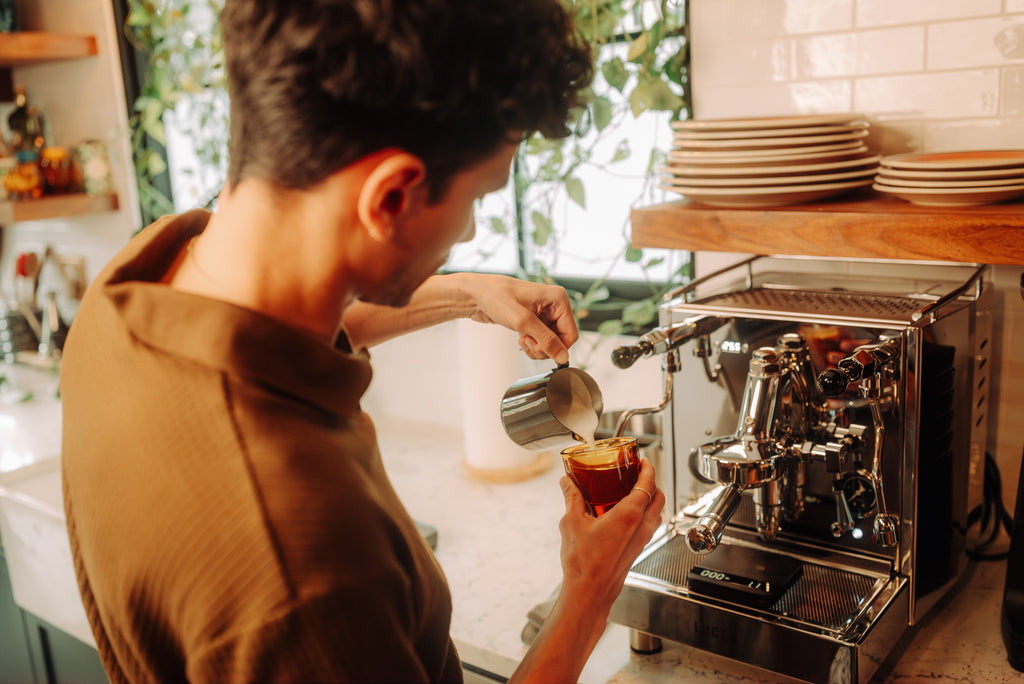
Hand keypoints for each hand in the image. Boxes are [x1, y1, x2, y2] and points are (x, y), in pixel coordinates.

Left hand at [463, 273, 577, 364]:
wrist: (475, 294)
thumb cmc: (496, 297)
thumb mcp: (523, 321)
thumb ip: (546, 340)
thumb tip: (562, 356)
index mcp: (558, 299)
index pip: (571, 334)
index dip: (556, 346)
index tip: (539, 348)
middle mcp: (553, 304)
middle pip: (561, 339)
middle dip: (544, 347)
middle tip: (527, 342)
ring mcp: (543, 312)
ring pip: (550, 341)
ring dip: (536, 346)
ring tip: (522, 339)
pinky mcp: (533, 319)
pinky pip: (540, 339)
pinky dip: (531, 344)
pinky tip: (520, 338)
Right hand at [557, 458, 664, 611]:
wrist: (589, 592)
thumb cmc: (584, 563)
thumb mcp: (572, 522)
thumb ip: (572, 498)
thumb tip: (567, 483)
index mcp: (630, 515)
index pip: (648, 484)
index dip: (648, 469)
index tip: (642, 461)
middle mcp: (641, 526)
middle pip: (659, 497)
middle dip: (653, 482)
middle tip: (639, 473)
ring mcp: (642, 540)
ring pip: (656, 513)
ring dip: (651, 499)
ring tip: (633, 491)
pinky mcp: (637, 550)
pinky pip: (649, 526)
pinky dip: (644, 514)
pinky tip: (624, 515)